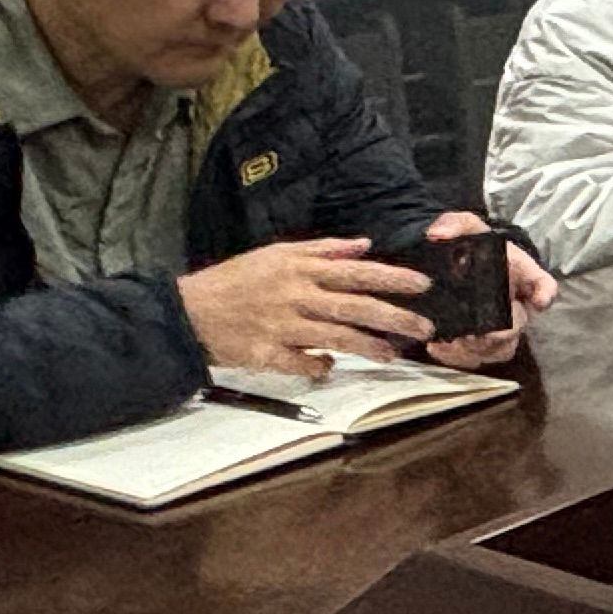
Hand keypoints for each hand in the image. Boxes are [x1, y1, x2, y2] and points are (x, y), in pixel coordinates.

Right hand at [179, 236, 436, 375]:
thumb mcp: (277, 254)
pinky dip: (317, 366)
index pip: (356, 273)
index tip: (423, 285)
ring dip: (367, 346)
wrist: (188, 311)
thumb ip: (323, 250)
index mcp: (300, 270)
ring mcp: (281, 327)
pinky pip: (300, 364)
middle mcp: (295, 297)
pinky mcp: (264, 354)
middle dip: (393, 317)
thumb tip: (364, 245)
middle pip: (354, 307)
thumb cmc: (236, 279)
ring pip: (334, 337)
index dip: (392, 278)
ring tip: (392, 354)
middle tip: (424, 327)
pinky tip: (329, 368)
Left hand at [420, 207, 555, 370]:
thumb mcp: (464, 228)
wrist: (450, 268)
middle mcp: (515, 304)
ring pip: (501, 349)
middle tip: (478, 332)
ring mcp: (499, 328)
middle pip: (520, 326)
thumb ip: (454, 224)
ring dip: (479, 349)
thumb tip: (437, 234)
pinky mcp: (478, 344)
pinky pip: (477, 359)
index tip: (539, 300)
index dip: (544, 293)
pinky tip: (437, 347)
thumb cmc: (468, 248)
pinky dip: (457, 358)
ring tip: (452, 342)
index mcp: (520, 274)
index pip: (543, 284)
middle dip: (502, 332)